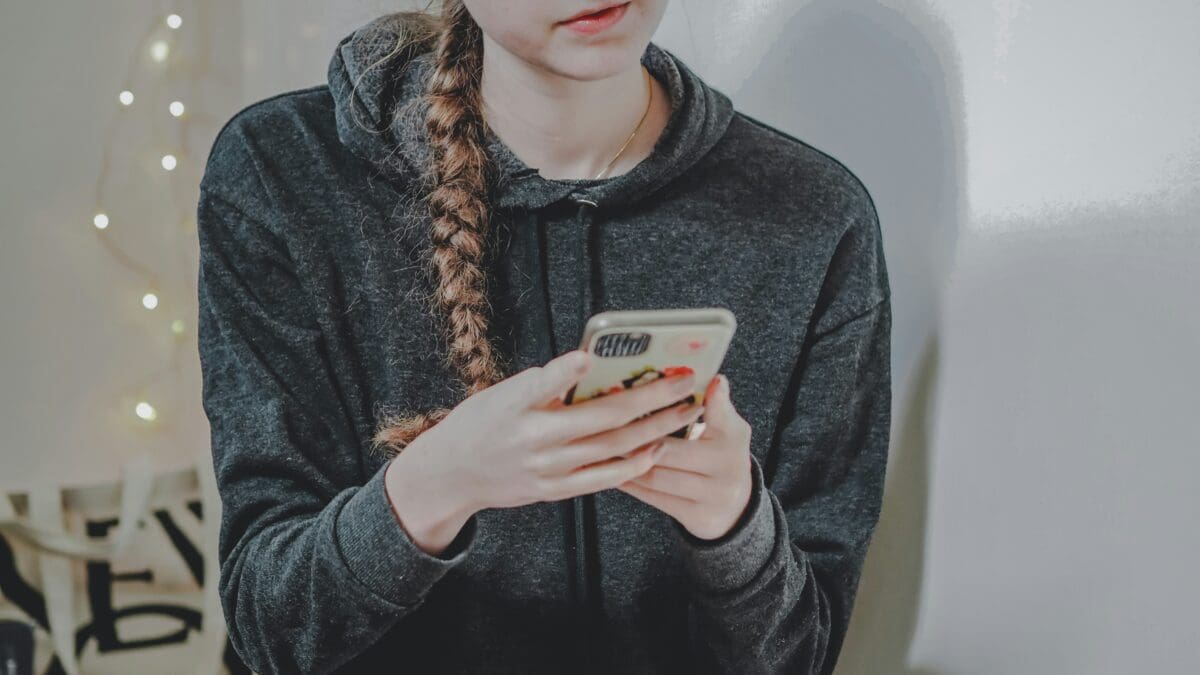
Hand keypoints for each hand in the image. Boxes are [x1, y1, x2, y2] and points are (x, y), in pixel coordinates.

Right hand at [395, 350, 707, 514]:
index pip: (544, 383)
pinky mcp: (554, 490)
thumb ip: (544, 385)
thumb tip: (592, 368)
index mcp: (515, 405)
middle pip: (604, 416)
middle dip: (652, 396)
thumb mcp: (501, 394)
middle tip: (685, 380)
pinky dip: (633, 464)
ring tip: (685, 412)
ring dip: (656, 428)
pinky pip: (604, 479)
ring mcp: (547, 469)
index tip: (591, 355)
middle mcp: (533, 439)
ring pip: (614, 447)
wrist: (451, 474)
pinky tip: (656, 449)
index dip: (567, 369)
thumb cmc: (480, 422)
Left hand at [616, 373, 753, 540]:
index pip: (716, 415)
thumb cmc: (722, 458)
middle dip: (635, 437)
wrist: (735, 508)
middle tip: (604, 422)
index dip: (693, 403)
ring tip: (601, 446)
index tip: (676, 385)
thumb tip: (715, 379)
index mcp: (734, 438)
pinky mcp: (696, 516)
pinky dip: (630, 482)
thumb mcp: (727, 429)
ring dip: (626, 460)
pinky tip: (611, 470)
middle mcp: (728, 467)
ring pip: (657, 475)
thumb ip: (718, 406)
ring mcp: (713, 495)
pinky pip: (654, 497)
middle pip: (670, 450)